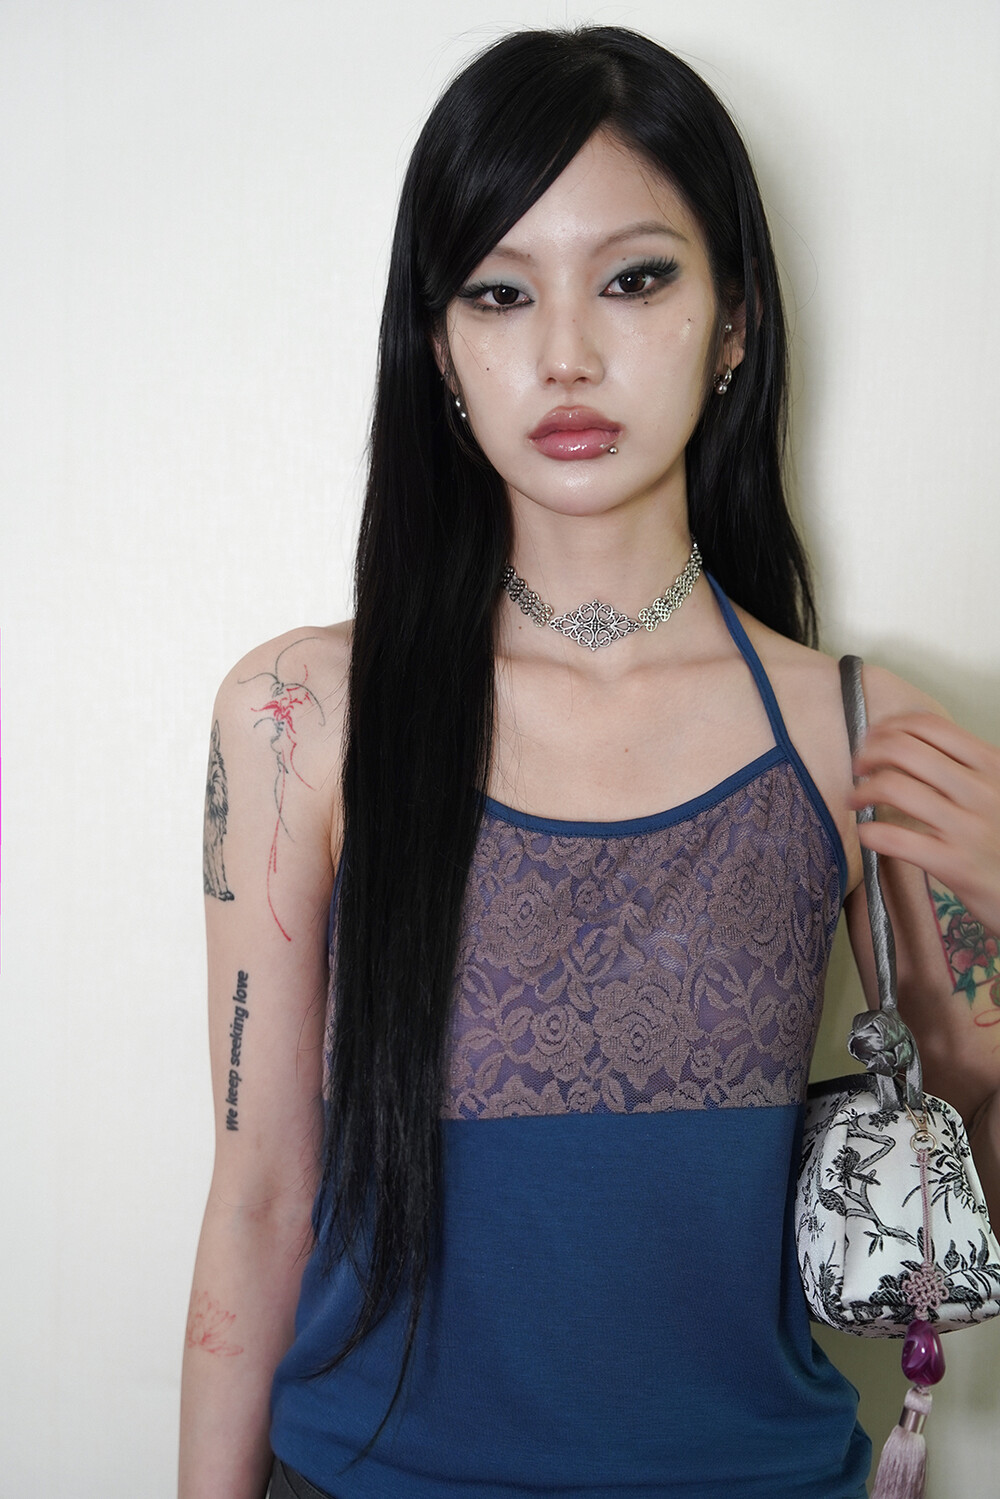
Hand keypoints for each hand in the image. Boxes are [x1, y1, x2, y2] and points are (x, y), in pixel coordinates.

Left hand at [848, 711, 999, 931]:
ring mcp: (967, 827)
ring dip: (863, 790)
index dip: (888, 727)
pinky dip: (870, 832)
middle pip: (904, 749)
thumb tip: (906, 743)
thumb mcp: (997, 789)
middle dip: (868, 754)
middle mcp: (980, 790)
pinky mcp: (955, 864)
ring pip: (895, 787)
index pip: (928, 726)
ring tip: (856, 801)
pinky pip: (897, 839)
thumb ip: (965, 766)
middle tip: (858, 768)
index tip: (872, 738)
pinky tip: (867, 834)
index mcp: (991, 765)